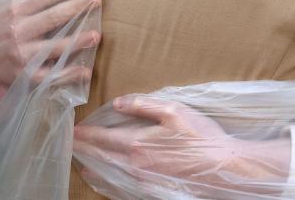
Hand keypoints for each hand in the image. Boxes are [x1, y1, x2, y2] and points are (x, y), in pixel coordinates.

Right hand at [0, 0, 100, 87]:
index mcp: (14, 9)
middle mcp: (18, 31)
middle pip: (53, 18)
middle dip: (77, 7)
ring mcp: (22, 55)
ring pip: (54, 48)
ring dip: (77, 41)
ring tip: (97, 35)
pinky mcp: (24, 76)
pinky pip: (49, 76)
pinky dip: (67, 75)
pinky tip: (85, 71)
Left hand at [74, 95, 289, 193]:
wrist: (223, 168)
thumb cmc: (202, 137)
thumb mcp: (175, 111)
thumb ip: (144, 105)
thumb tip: (118, 103)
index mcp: (138, 144)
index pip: (102, 138)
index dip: (85, 134)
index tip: (73, 130)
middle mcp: (134, 166)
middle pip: (100, 158)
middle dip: (84, 150)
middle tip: (71, 144)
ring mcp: (141, 183)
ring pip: (107, 175)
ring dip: (92, 166)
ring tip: (81, 161)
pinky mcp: (150, 192)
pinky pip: (119, 190)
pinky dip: (105, 184)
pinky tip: (101, 180)